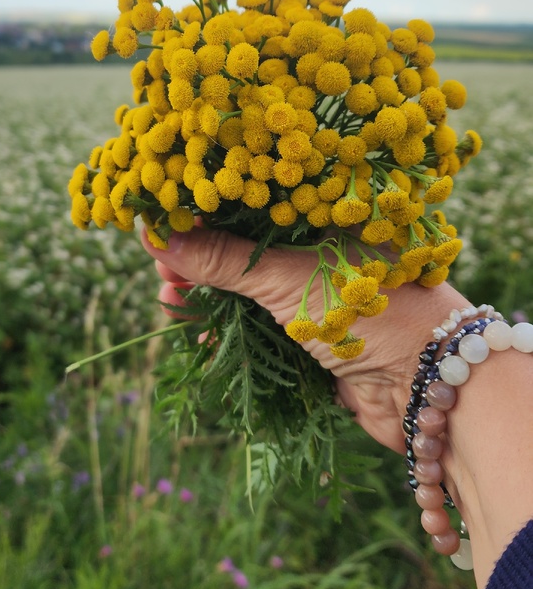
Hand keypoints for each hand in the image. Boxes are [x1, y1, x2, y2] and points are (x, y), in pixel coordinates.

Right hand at [141, 227, 469, 455]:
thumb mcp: (288, 278)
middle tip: (161, 268)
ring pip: (252, 287)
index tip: (164, 222)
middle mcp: (326, 246)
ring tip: (170, 299)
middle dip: (202, 256)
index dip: (209, 211)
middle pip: (249, 245)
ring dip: (210, 294)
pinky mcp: (318, 333)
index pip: (256, 200)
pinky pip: (262, 324)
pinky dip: (230, 326)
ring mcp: (322, 291)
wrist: (430, 387)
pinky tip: (199, 330)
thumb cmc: (370, 309)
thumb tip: (158, 237)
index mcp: (329, 211)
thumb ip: (223, 260)